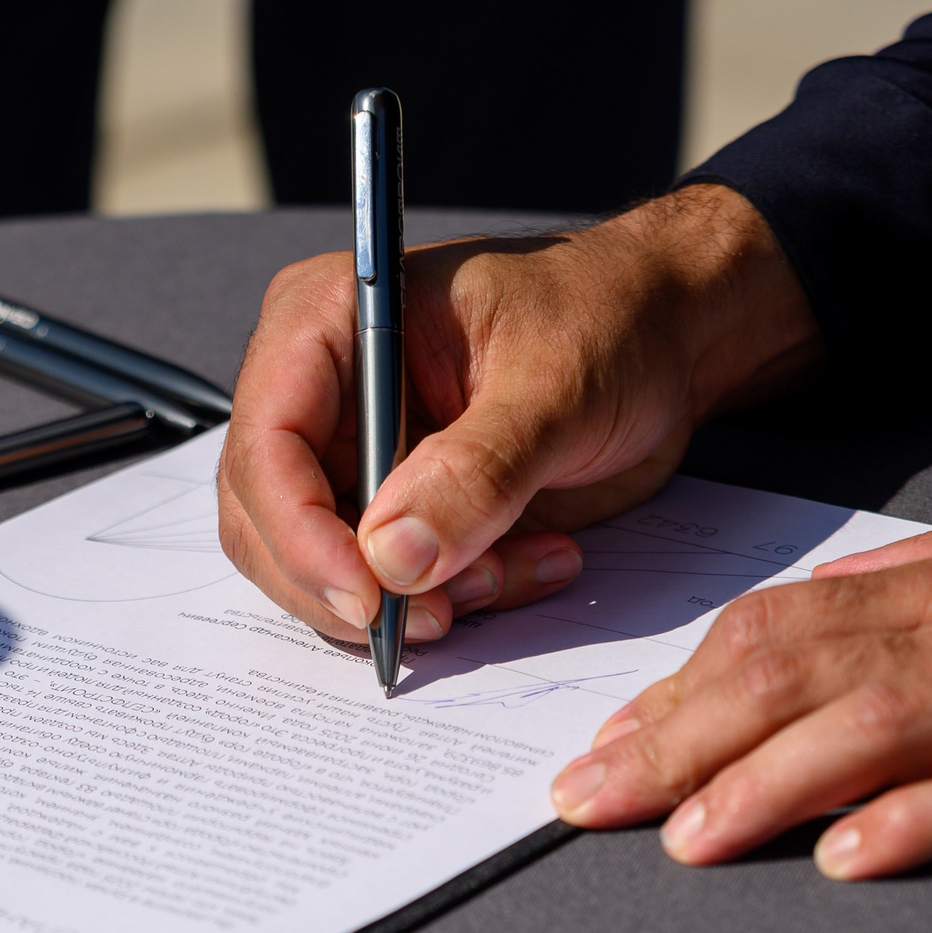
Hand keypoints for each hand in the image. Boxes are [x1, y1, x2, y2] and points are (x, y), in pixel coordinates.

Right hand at [216, 184, 819, 645]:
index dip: (299, 533)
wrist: (667, 338)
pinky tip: (529, 562)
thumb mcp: (554, 384)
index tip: (366, 595)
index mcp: (326, 323)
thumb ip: (476, 470)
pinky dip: (452, 598)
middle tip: (439, 613)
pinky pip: (386, 587)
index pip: (264, 445)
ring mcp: (349, 457)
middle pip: (268, 524)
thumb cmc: (610, 319)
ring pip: (322, 571)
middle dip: (352, 585)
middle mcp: (317, 394)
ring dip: (411, 600)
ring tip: (507, 573)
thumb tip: (393, 555)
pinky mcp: (390, 511)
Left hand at [549, 467, 931, 876]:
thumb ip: (909, 585)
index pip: (773, 636)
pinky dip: (928, 819)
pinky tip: (855, 857)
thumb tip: (802, 606)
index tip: (596, 750)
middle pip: (797, 678)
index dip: (674, 693)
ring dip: (770, 784)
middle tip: (590, 804)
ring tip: (685, 842)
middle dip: (679, 743)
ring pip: (880, 728)